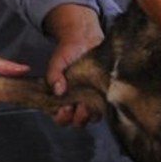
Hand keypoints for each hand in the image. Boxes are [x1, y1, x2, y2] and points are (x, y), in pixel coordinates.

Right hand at [44, 8, 104, 126]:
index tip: (64, 108)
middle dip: (77, 117)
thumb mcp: (57, 63)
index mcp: (63, 99)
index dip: (62, 117)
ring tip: (89, 101)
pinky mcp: (105, 93)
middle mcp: (77, 102)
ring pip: (93, 117)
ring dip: (91, 112)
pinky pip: (106, 106)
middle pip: (77, 122)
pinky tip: (101, 96)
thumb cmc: (68, 52)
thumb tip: (58, 90)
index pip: (61, 118)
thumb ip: (54, 76)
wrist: (84, 39)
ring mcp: (92, 99)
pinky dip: (104, 104)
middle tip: (78, 106)